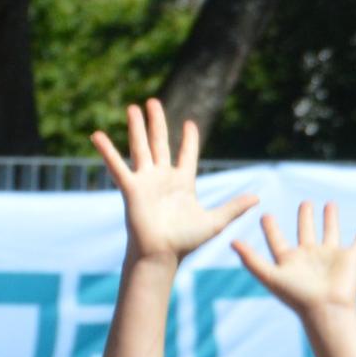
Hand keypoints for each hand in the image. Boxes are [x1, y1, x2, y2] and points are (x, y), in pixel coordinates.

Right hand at [92, 97, 255, 265]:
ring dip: (136, 127)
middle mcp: (162, 178)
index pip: (186, 154)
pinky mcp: (131, 188)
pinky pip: (118, 166)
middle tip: (153, 102)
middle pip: (159, 143)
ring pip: (140, 147)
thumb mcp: (216, 221)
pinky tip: (97, 135)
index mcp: (183, 182)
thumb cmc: (186, 241)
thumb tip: (258, 198)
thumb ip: (234, 207)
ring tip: (133, 107)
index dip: (189, 139)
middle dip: (157, 122)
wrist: (162, 254)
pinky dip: (107, 151)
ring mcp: (146, 181)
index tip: (190, 124)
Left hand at [234, 201, 355, 318]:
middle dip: (305, 218)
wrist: (326, 309)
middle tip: (305, 203)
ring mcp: (330, 257)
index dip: (271, 229)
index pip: (278, 241)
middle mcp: (309, 257)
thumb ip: (251, 260)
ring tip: (329, 204)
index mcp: (290, 261)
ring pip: (330, 232)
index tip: (266, 215)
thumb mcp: (269, 276)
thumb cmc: (297, 296)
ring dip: (330, 219)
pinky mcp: (350, 258)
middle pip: (306, 232)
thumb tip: (231, 242)